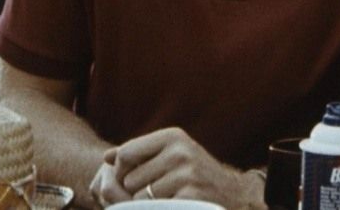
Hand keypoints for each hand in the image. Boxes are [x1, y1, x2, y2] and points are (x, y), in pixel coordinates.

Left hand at [93, 127, 264, 207]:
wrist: (233, 195)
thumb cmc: (195, 175)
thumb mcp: (171, 156)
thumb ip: (138, 154)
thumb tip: (107, 156)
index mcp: (173, 136)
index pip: (125, 154)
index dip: (122, 171)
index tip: (134, 179)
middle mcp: (181, 151)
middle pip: (129, 179)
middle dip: (136, 191)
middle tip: (157, 192)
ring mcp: (187, 174)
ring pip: (139, 198)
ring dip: (148, 204)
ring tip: (167, 199)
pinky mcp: (190, 195)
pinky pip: (155, 208)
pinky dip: (160, 209)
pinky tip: (176, 205)